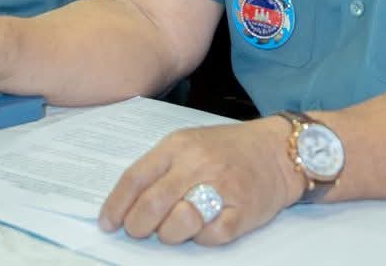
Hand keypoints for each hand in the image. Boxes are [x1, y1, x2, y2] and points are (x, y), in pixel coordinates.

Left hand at [99, 117, 302, 245]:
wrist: (277, 150)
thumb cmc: (227, 150)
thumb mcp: (188, 144)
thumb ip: (160, 169)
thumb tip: (128, 203)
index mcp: (177, 146)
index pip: (136, 178)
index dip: (117, 204)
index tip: (108, 223)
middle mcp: (197, 164)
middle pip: (153, 203)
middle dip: (138, 225)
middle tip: (137, 231)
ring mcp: (221, 187)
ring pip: (179, 223)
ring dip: (168, 234)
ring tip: (170, 230)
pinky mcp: (243, 211)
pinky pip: (210, 237)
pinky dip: (201, 239)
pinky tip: (202, 229)